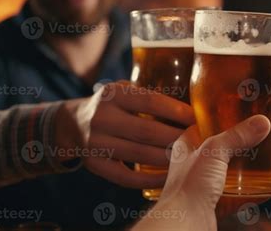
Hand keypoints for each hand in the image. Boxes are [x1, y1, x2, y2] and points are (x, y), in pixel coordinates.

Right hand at [54, 81, 194, 188]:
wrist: (71, 124)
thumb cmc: (112, 106)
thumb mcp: (124, 91)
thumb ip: (148, 97)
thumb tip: (190, 109)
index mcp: (113, 94)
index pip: (150, 101)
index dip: (176, 111)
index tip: (196, 118)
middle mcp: (101, 117)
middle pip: (147, 131)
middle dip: (177, 137)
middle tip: (198, 141)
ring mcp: (95, 143)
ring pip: (139, 154)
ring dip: (168, 158)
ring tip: (189, 158)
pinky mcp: (94, 165)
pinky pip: (127, 177)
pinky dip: (150, 179)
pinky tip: (169, 177)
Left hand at [132, 115, 270, 230]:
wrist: (185, 226)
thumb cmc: (188, 187)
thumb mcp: (213, 151)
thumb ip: (237, 135)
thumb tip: (262, 122)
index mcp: (191, 144)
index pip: (214, 124)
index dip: (237, 118)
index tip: (258, 116)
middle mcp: (200, 163)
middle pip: (236, 147)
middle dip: (261, 144)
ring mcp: (211, 184)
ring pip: (244, 170)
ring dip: (266, 166)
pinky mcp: (222, 203)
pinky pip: (246, 192)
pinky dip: (263, 187)